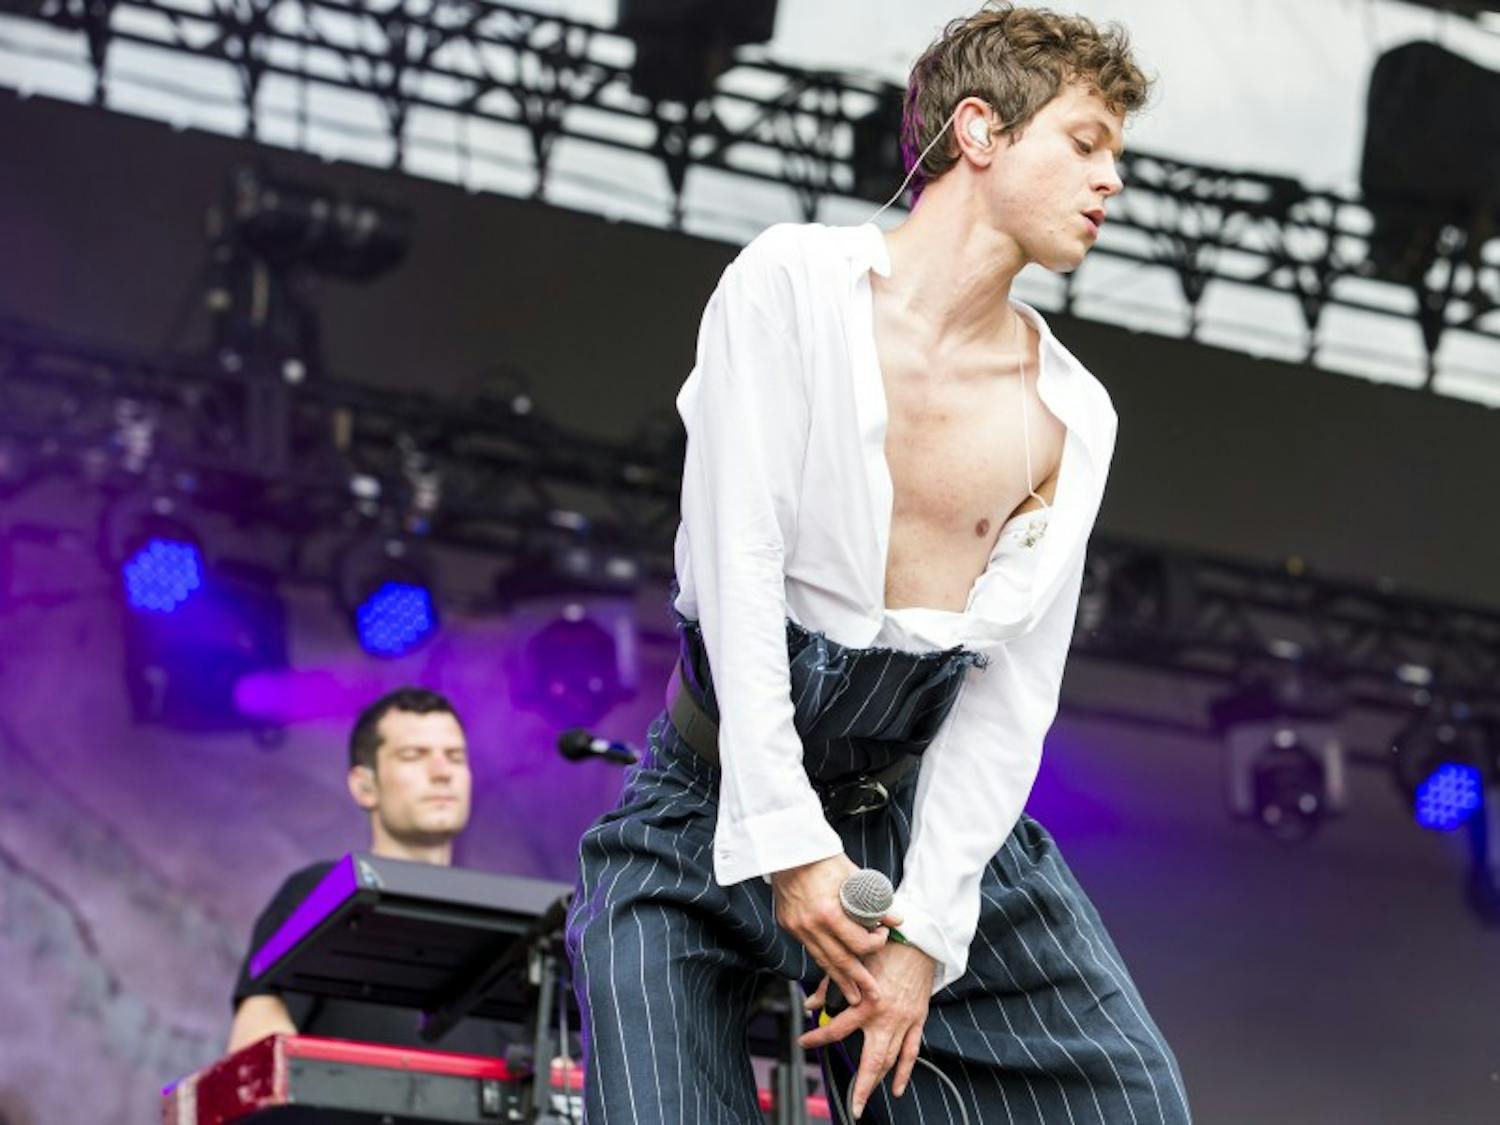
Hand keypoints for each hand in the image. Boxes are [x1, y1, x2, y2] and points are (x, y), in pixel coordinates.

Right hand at [770, 854, 890, 1006]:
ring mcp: (797, 927)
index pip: (857, 944)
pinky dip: (824, 961)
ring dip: (839, 979)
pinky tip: (833, 970)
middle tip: (871, 997)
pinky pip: (810, 949)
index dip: (874, 945)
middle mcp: (810, 925)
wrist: (788, 848)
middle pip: (839, 961)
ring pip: (822, 960)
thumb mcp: (853, 876)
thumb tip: (896, 918)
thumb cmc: (821, 858)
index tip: (882, 937)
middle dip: (857, 981)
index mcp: (828, 913)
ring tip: (852, 995)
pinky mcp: (788, 925)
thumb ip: (874, 901)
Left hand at [801, 940, 935, 1118]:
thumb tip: (812, 1002)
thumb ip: (831, 985)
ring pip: (890, 1061)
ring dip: (878, 1082)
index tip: (804, 1042)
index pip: (836, 1029)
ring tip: (865, 1098)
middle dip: (861, 1087)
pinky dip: (904, 1072)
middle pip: (872, 1062)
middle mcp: (885, 1018)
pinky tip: (897, 1087)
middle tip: (854, 1107)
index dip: (816, 1037)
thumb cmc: (884, 947)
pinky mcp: (917, 1020)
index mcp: (866, 1002)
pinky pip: (911, 1052)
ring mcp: (903, 1022)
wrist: (917, 940)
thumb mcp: (852, 962)